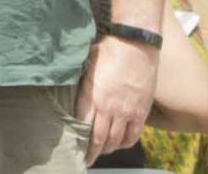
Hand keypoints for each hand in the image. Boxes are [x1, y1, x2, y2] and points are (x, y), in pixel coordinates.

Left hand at [80, 35, 157, 155]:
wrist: (136, 46)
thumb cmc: (108, 51)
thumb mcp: (86, 64)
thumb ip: (79, 81)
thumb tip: (65, 81)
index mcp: (92, 96)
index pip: (82, 126)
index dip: (79, 141)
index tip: (75, 150)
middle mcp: (109, 108)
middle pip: (99, 139)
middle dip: (92, 152)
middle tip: (87, 160)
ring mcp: (127, 112)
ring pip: (116, 140)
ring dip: (108, 149)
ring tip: (101, 152)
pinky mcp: (141, 111)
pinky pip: (133, 134)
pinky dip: (125, 143)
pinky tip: (120, 144)